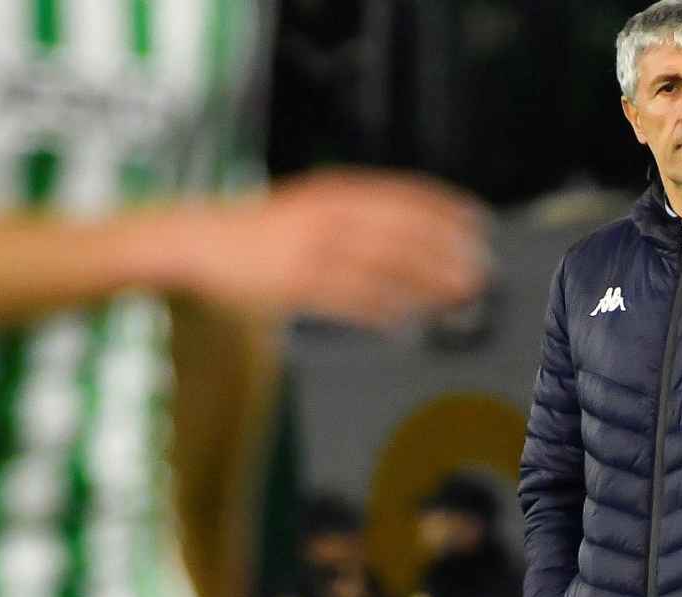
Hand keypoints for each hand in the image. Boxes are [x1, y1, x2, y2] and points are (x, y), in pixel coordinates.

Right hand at [184, 169, 488, 327]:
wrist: (201, 241)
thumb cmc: (261, 231)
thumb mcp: (310, 206)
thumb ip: (352, 213)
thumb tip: (407, 233)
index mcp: (333, 192)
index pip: (402, 195)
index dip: (444, 208)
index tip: (478, 223)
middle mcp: (327, 216)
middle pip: (401, 232)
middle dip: (445, 252)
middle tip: (480, 270)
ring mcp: (311, 251)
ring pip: (382, 267)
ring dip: (424, 283)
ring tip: (456, 297)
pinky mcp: (295, 285)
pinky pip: (348, 299)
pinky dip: (381, 310)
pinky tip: (404, 320)